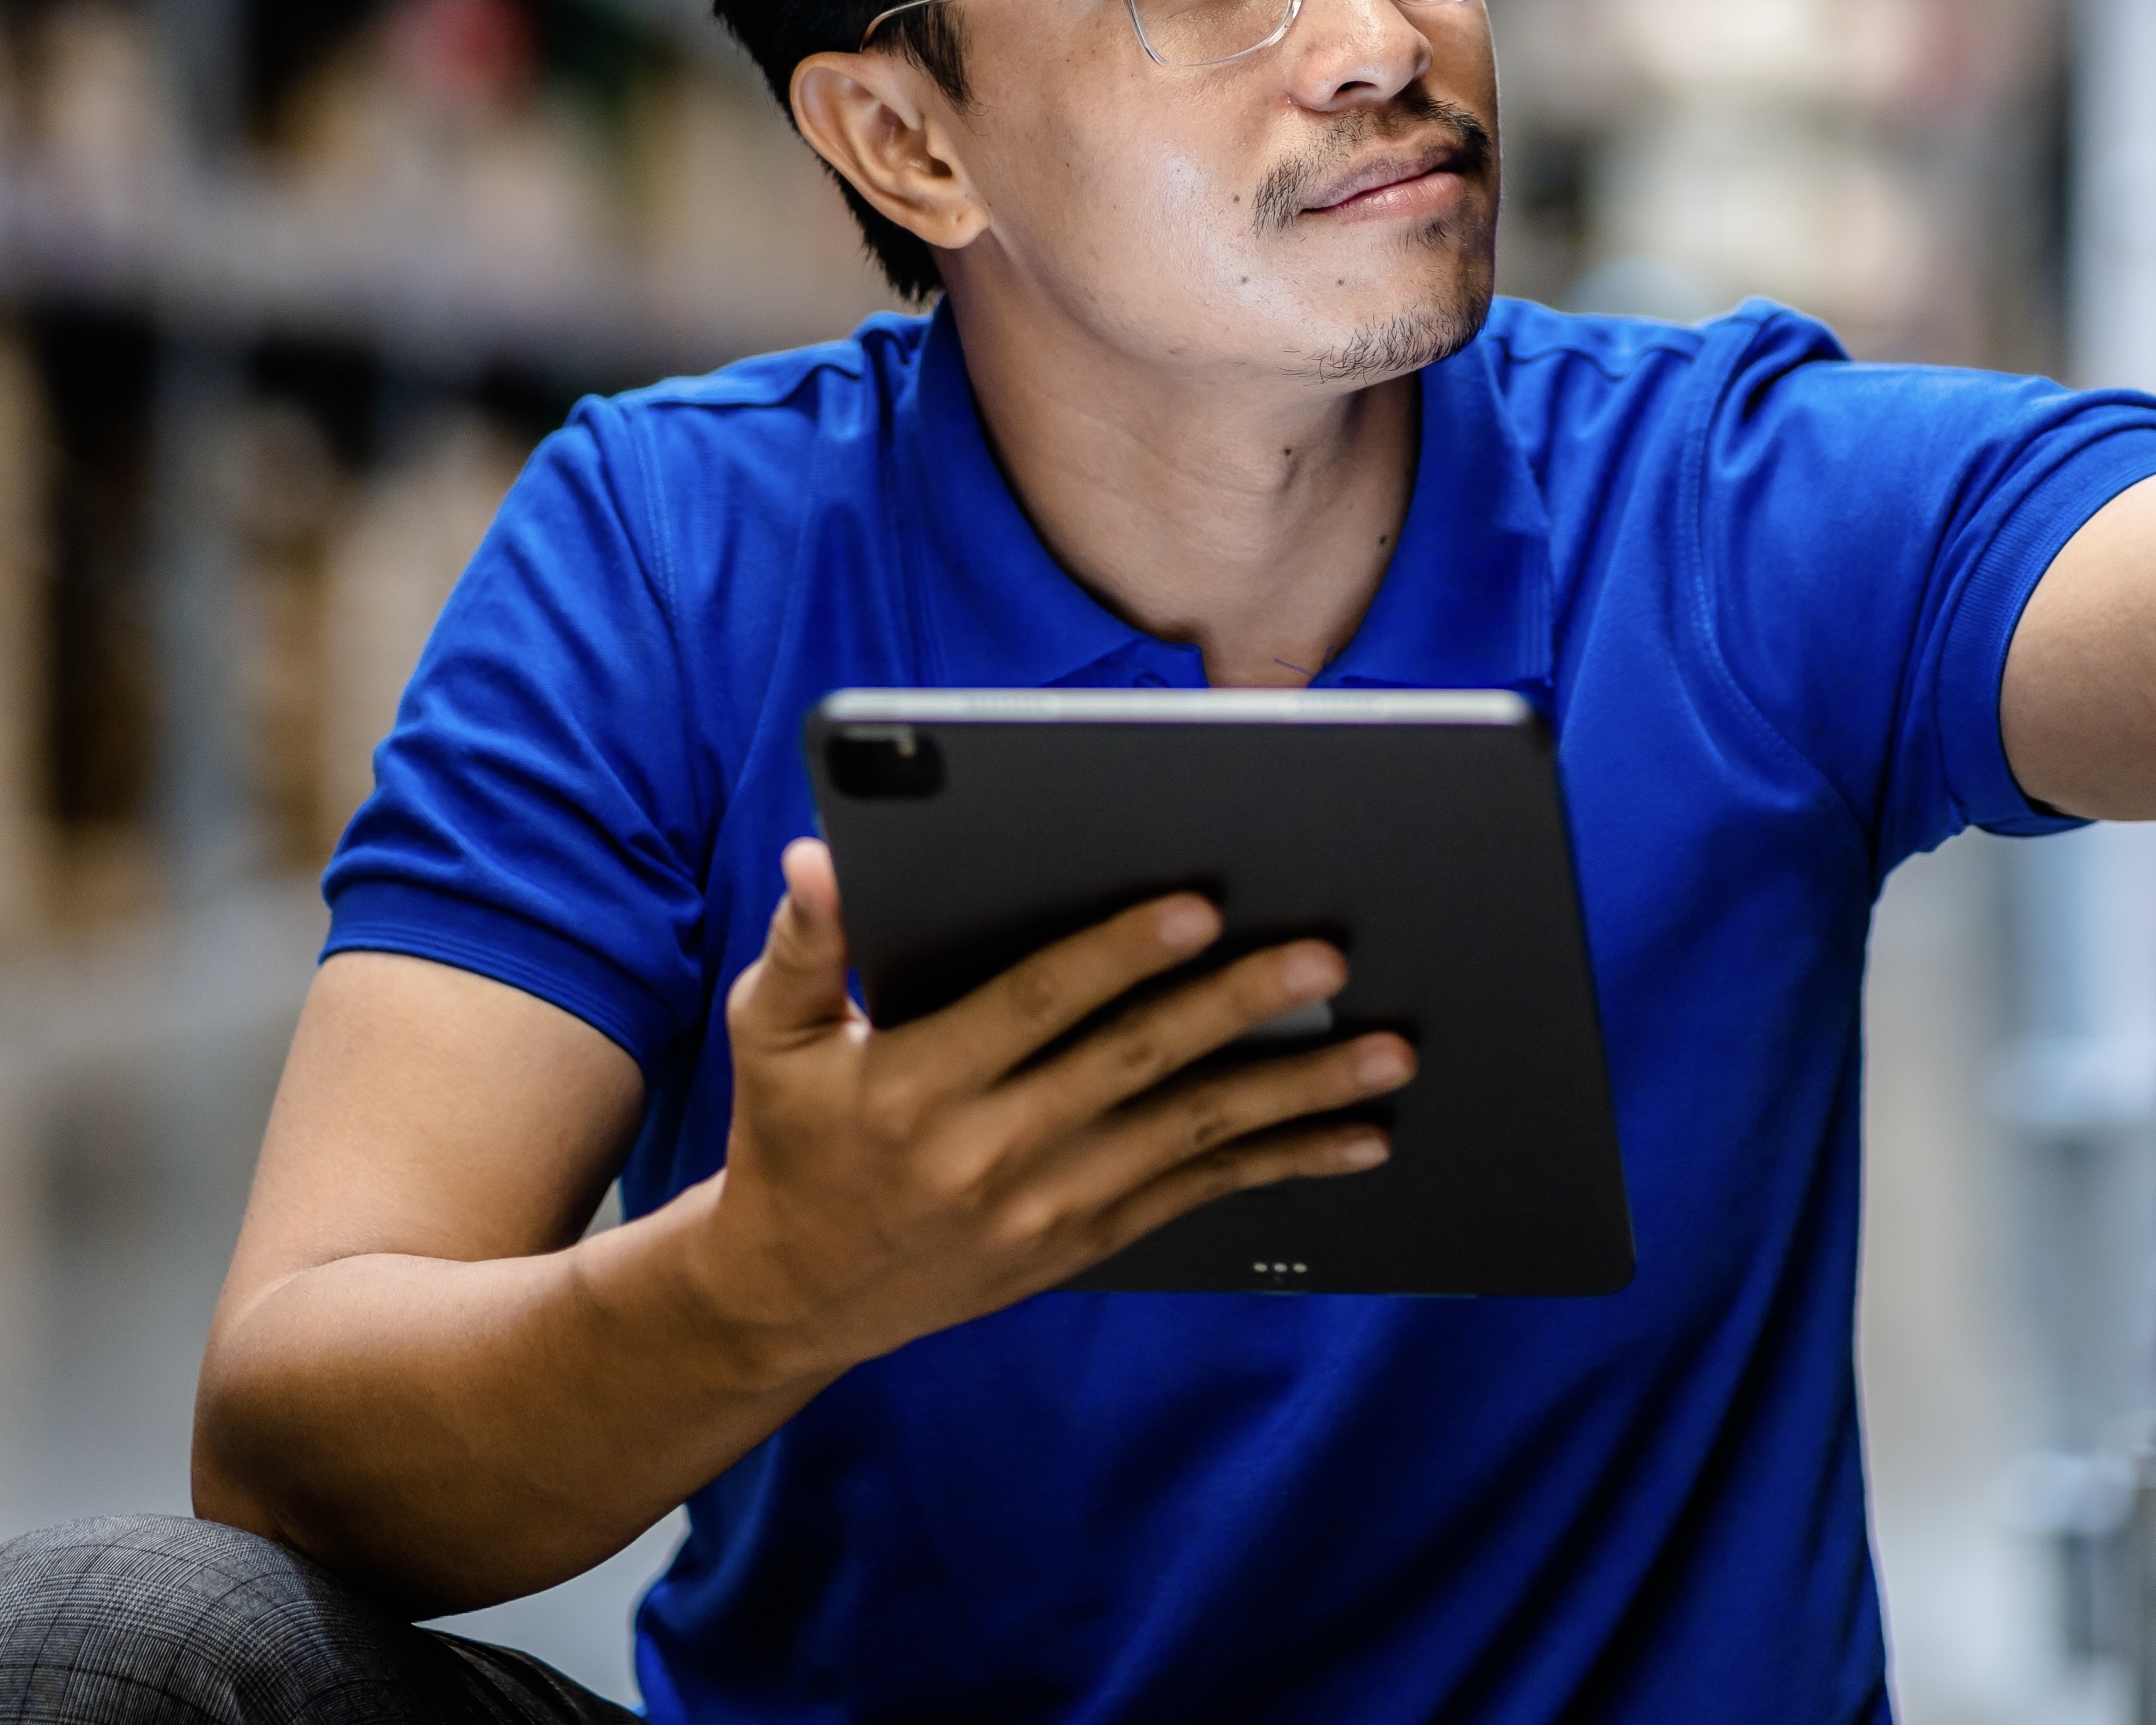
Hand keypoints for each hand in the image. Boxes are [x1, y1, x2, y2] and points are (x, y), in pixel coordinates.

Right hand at [685, 841, 1411, 1386]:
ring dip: (1297, 1093)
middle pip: (1135, 1064)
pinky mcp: (1082, 1241)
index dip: (1120, 954)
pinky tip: (1357, 1139)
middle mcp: (986, 1151)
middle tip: (1327, 956)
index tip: (1200, 907)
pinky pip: (1199, 1196)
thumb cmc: (790, 1135)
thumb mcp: (767, 1035)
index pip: (1036, 1004)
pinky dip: (1283, 1166)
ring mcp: (1044, 1207)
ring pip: (1191, 1135)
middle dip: (1239, 1006)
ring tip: (1387, 1050)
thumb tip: (820, 860)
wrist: (792, 1295)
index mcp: (913, 1083)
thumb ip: (804, 944)